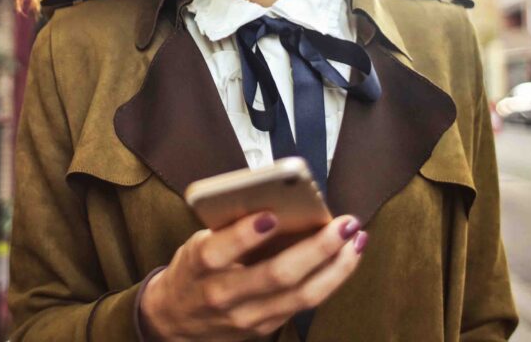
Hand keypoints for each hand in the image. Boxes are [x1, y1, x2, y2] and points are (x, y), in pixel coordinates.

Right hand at [138, 212, 366, 340]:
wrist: (174, 320)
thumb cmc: (193, 269)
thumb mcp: (197, 241)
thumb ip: (230, 228)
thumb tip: (278, 201)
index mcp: (200, 264)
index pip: (221, 251)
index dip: (245, 234)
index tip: (271, 214)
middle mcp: (224, 295)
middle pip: (276, 275)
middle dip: (316, 249)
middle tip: (344, 224)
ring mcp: (247, 317)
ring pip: (301, 296)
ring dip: (335, 267)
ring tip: (356, 239)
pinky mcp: (264, 329)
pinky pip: (304, 305)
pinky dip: (330, 280)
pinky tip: (345, 258)